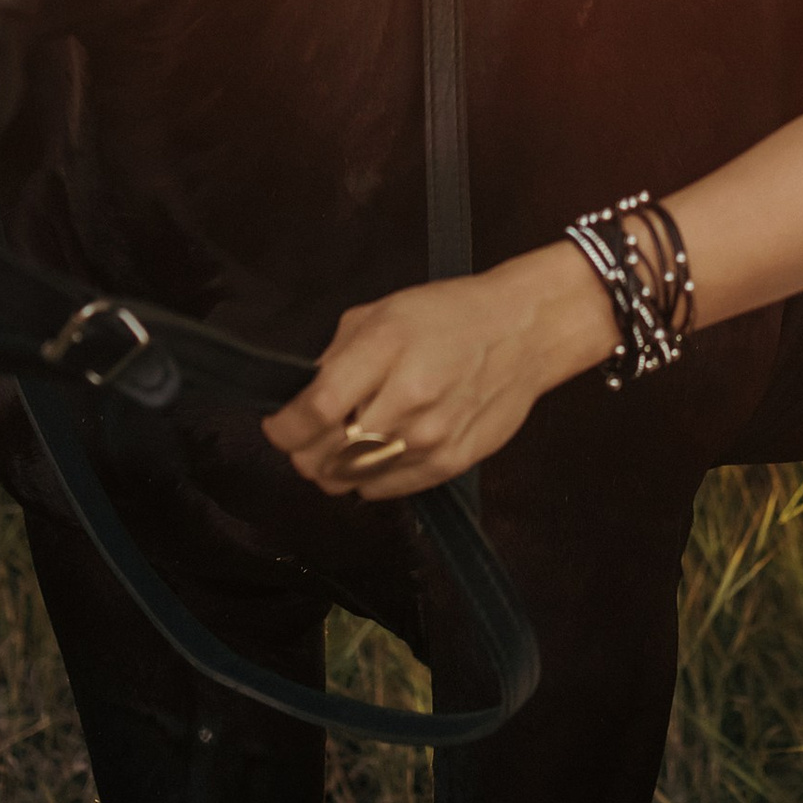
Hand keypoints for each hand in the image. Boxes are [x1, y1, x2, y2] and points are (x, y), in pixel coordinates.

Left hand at [262, 245, 606, 497]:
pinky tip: (376, 451)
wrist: (524, 331)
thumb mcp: (384, 312)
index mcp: (386, 350)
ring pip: (349, 480)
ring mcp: (429, 438)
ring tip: (341, 444)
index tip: (277, 425)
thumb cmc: (451, 314)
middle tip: (306, 436)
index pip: (314, 412)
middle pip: (326, 456)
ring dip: (332, 467)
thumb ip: (337, 355)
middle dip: (302, 451)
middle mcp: (407, 400)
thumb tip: (301, 397)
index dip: (283, 428)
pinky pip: (383, 490)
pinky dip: (366, 477)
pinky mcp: (448, 464)